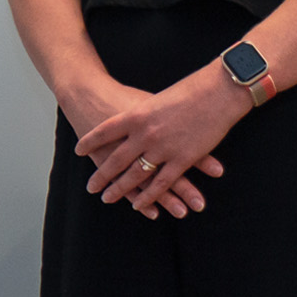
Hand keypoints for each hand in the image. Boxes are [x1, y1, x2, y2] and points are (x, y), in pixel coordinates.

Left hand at [73, 64, 242, 218]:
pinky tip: (138, 205)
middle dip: (102, 175)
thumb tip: (134, 120)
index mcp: (136, 114)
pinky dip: (148, 197)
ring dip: (119, 189)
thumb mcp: (157, 98)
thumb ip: (144, 112)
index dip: (91, 141)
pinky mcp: (182, 160)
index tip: (79, 150)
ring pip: (135, 175)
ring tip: (107, 198)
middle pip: (116, 159)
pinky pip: (160, 183)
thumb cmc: (190, 90)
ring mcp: (162, 148)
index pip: (105, 131)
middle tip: (91, 187)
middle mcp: (145, 133)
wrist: (217, 92)